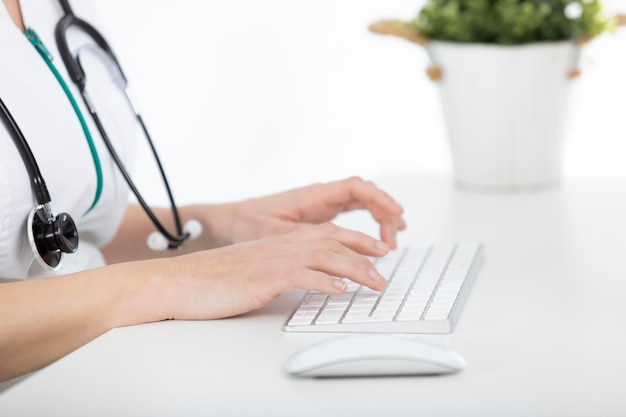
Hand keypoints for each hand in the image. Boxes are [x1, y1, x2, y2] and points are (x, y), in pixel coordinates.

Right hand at [154, 223, 389, 319]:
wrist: (179, 281)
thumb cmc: (212, 279)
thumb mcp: (254, 269)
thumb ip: (280, 270)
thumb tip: (303, 281)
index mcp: (279, 243)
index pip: (326, 234)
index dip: (355, 241)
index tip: (375, 251)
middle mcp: (280, 246)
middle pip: (332, 240)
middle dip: (364, 251)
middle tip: (386, 265)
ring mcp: (273, 260)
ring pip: (325, 256)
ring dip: (355, 269)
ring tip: (376, 283)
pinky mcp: (264, 277)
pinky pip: (301, 275)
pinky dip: (325, 282)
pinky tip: (340, 291)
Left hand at [209, 176, 405, 248]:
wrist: (232, 221)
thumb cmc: (249, 224)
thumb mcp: (276, 235)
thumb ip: (305, 238)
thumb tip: (332, 246)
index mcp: (313, 195)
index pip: (356, 188)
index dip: (380, 199)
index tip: (396, 213)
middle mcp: (322, 196)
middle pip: (365, 195)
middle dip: (385, 213)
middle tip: (394, 239)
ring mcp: (323, 204)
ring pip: (362, 202)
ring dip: (380, 218)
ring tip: (392, 241)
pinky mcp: (321, 214)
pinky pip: (353, 212)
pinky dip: (369, 222)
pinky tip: (376, 240)